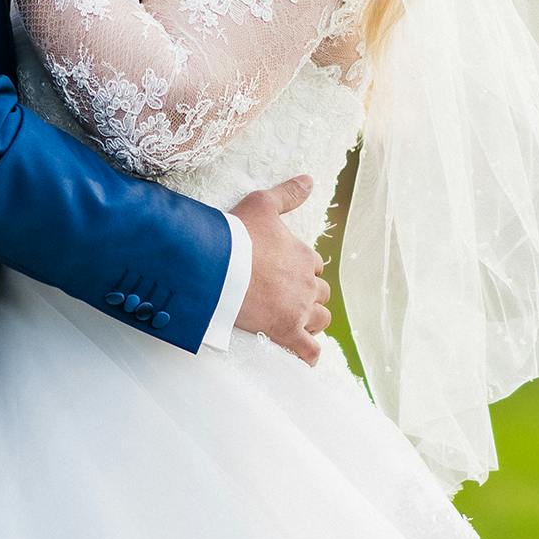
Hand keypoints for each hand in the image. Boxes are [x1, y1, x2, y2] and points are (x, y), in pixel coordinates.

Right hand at [232, 177, 330, 364]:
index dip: (302, 268)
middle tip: (287, 297)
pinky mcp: (287, 332)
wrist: (217, 266)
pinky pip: (308, 351)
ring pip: (320, 320)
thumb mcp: (262, 204)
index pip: (314, 264)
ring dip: (312, 321)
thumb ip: (288, 193)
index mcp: (303, 256)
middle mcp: (307, 283)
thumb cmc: (237, 234)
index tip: (285, 271)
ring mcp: (299, 310)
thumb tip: (310, 180)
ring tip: (296, 322)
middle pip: (321, 293)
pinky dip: (309, 355)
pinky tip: (306, 358)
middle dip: (309, 294)